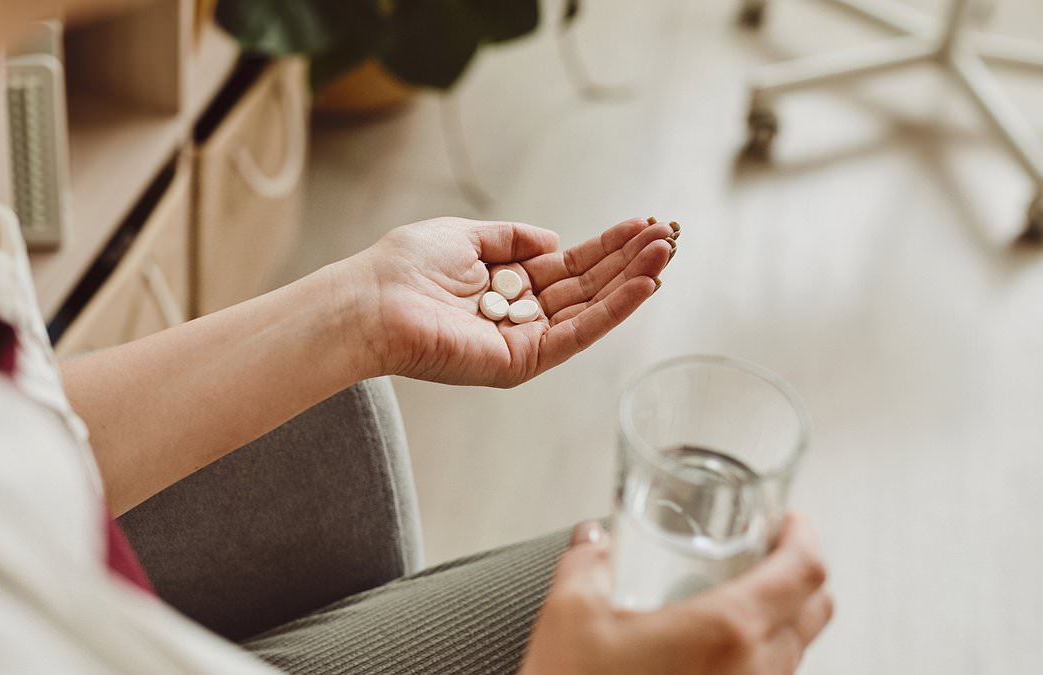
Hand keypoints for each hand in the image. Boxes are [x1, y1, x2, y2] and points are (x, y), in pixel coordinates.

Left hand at [350, 216, 676, 386]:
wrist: (373, 301)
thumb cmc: (406, 267)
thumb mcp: (465, 236)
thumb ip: (511, 238)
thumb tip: (555, 240)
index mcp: (507, 285)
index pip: (570, 267)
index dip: (607, 247)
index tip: (643, 226)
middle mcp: (520, 315)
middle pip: (588, 287)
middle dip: (630, 261)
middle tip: (669, 236)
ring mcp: (524, 341)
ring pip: (590, 310)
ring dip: (632, 281)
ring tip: (666, 252)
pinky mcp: (522, 361)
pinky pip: (576, 334)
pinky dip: (612, 311)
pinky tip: (642, 285)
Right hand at [520, 515, 832, 674]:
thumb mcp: (570, 615)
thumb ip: (588, 562)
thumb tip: (594, 539)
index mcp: (727, 631)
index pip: (803, 572)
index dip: (803, 536)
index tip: (786, 521)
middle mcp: (755, 671)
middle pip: (815, 610)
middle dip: (797, 572)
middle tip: (764, 552)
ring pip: (794, 651)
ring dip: (778, 617)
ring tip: (729, 599)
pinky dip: (756, 655)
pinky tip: (709, 649)